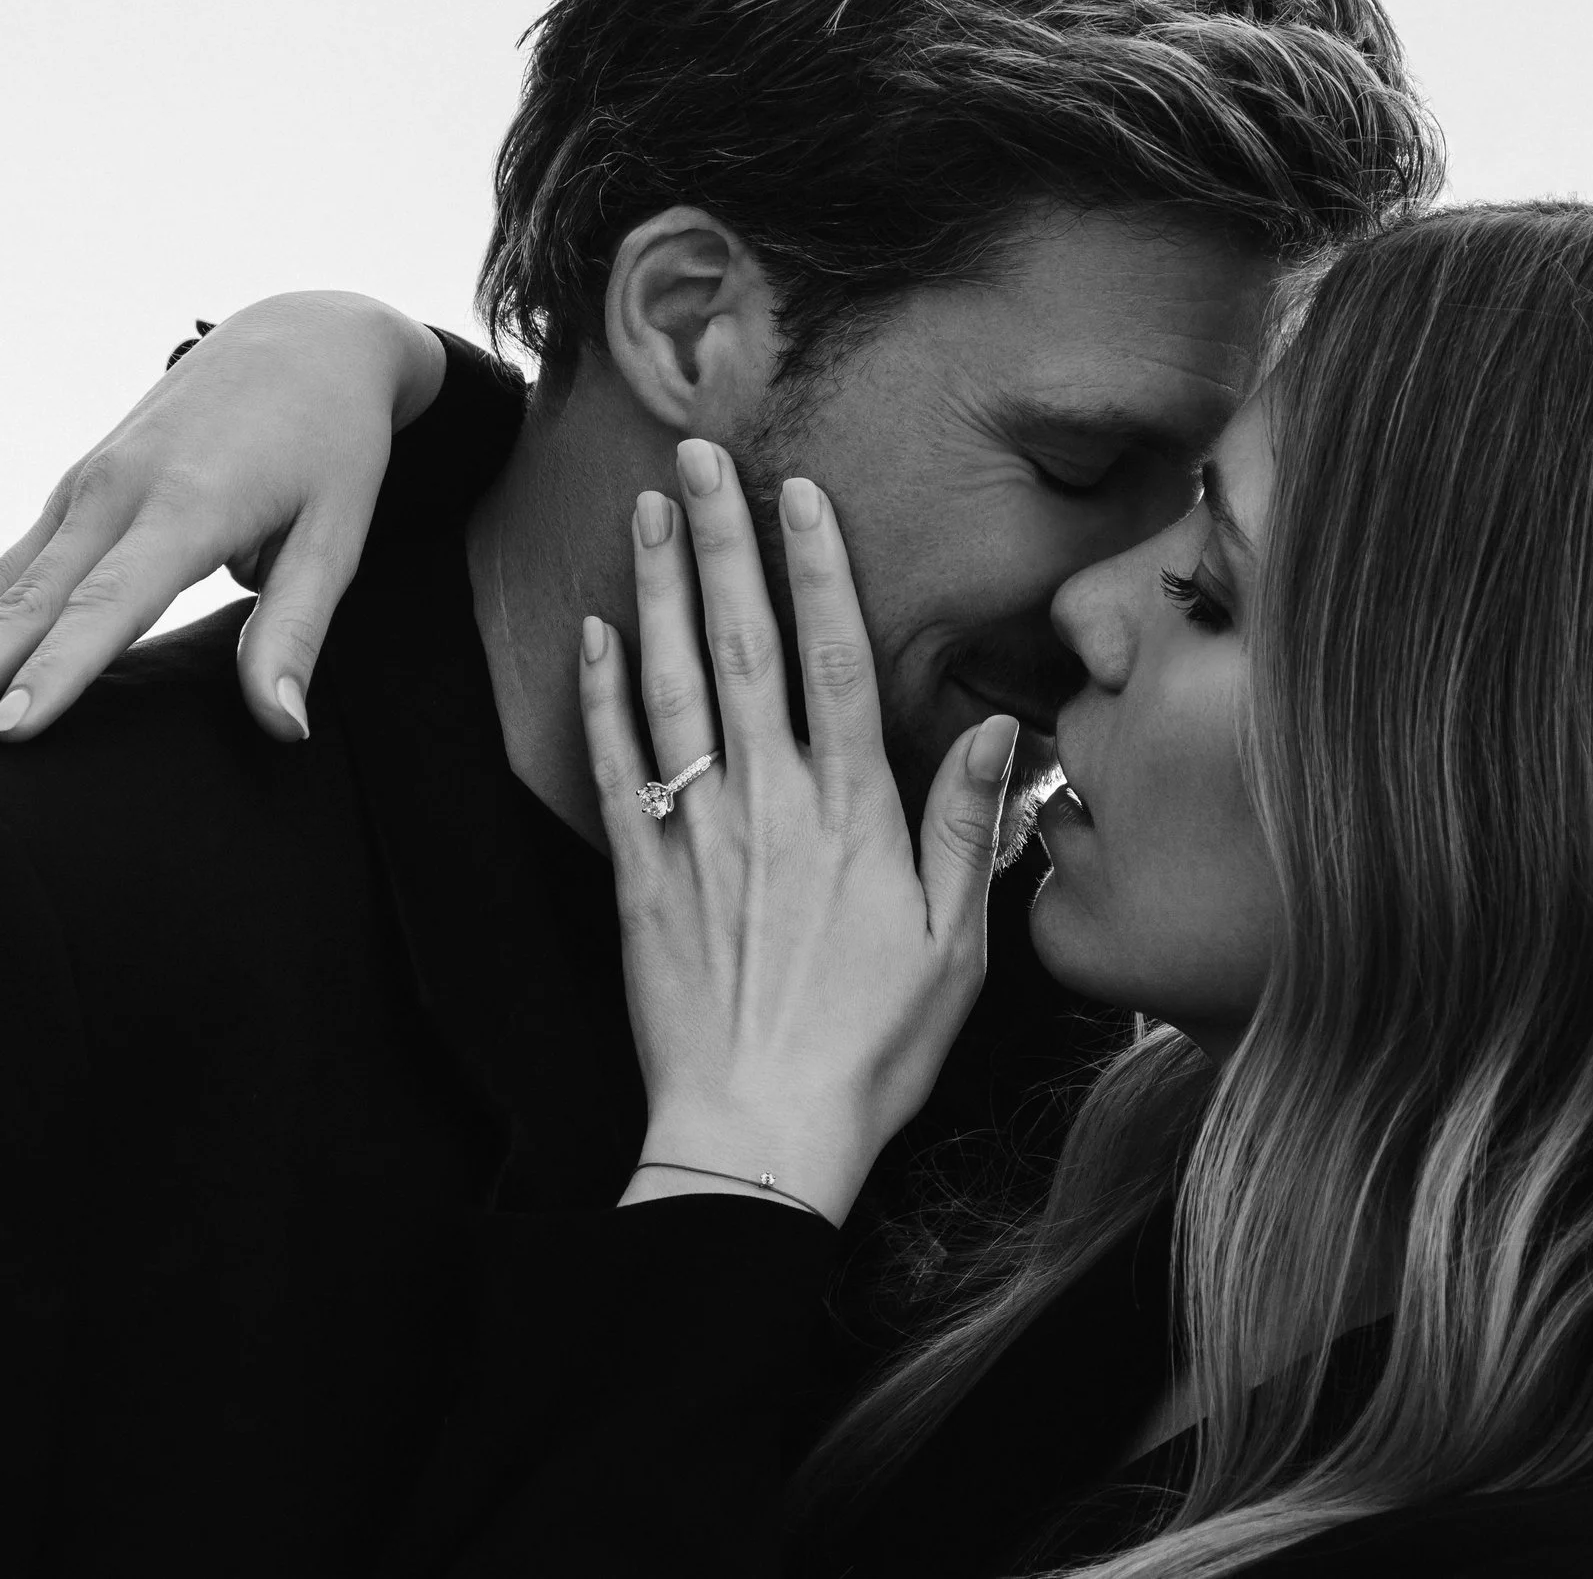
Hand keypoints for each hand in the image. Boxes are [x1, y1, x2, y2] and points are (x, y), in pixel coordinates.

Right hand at [0, 291, 446, 748]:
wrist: (302, 338)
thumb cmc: (332, 445)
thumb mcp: (338, 534)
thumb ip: (297, 631)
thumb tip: (285, 729)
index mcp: (186, 505)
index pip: (108, 605)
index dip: (56, 672)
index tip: (4, 735)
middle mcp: (113, 495)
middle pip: (23, 606)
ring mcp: (82, 491)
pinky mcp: (72, 495)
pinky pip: (2, 574)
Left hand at [582, 441, 1019, 1225]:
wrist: (756, 1135)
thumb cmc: (869, 1049)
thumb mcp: (954, 947)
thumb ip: (966, 829)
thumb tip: (995, 731)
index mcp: (852, 814)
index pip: (833, 661)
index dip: (817, 568)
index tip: (800, 495)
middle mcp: (769, 802)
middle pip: (742, 645)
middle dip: (721, 541)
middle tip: (701, 457)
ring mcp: (696, 832)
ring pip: (672, 685)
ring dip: (658, 590)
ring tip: (647, 509)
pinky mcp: (639, 875)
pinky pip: (616, 764)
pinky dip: (603, 693)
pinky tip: (597, 632)